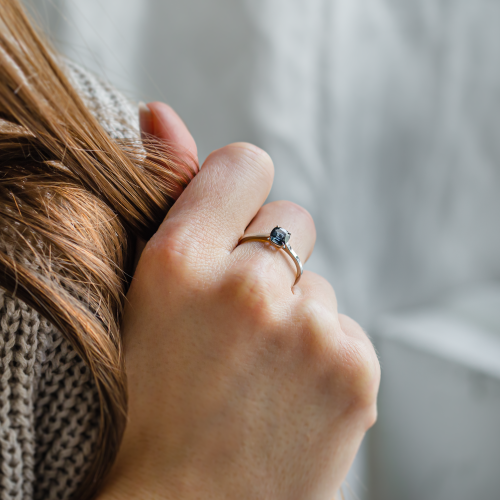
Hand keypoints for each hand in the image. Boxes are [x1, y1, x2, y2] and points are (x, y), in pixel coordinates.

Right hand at [100, 111, 379, 499]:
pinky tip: (290, 392)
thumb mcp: (143, 293)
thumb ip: (167, 194)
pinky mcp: (357, 368)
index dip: (240, 189)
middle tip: (239, 317)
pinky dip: (324, 349)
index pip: (245, 163)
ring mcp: (311, 330)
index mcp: (179, 263)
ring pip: (318, 282)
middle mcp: (249, 288)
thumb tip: (163, 110)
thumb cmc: (153, 402)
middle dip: (268, 257)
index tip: (232, 219)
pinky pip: (345, 325)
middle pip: (291, 220)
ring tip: (258, 370)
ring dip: (294, 312)